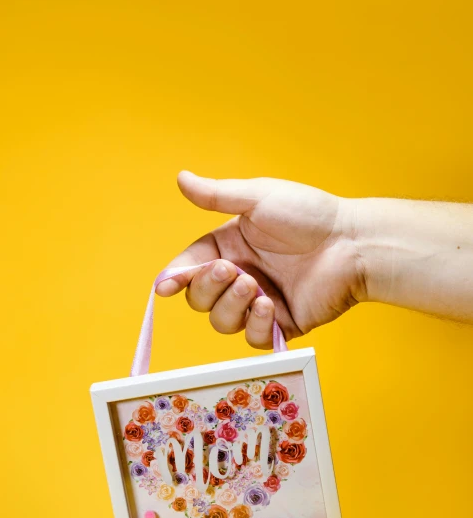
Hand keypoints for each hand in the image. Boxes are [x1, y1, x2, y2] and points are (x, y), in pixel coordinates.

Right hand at [156, 171, 364, 347]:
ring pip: (221, 321)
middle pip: (199, 299)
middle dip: (208, 288)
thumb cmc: (310, 214)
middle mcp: (240, 277)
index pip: (189, 268)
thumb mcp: (258, 198)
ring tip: (254, 285)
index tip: (165, 286)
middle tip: (232, 271)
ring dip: (230, 305)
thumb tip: (180, 179)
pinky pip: (252, 338)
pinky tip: (268, 305)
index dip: (175, 278)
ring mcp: (258, 303)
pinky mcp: (280, 325)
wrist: (353, 243)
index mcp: (228, 248)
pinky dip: (254, 324)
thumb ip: (216, 196)